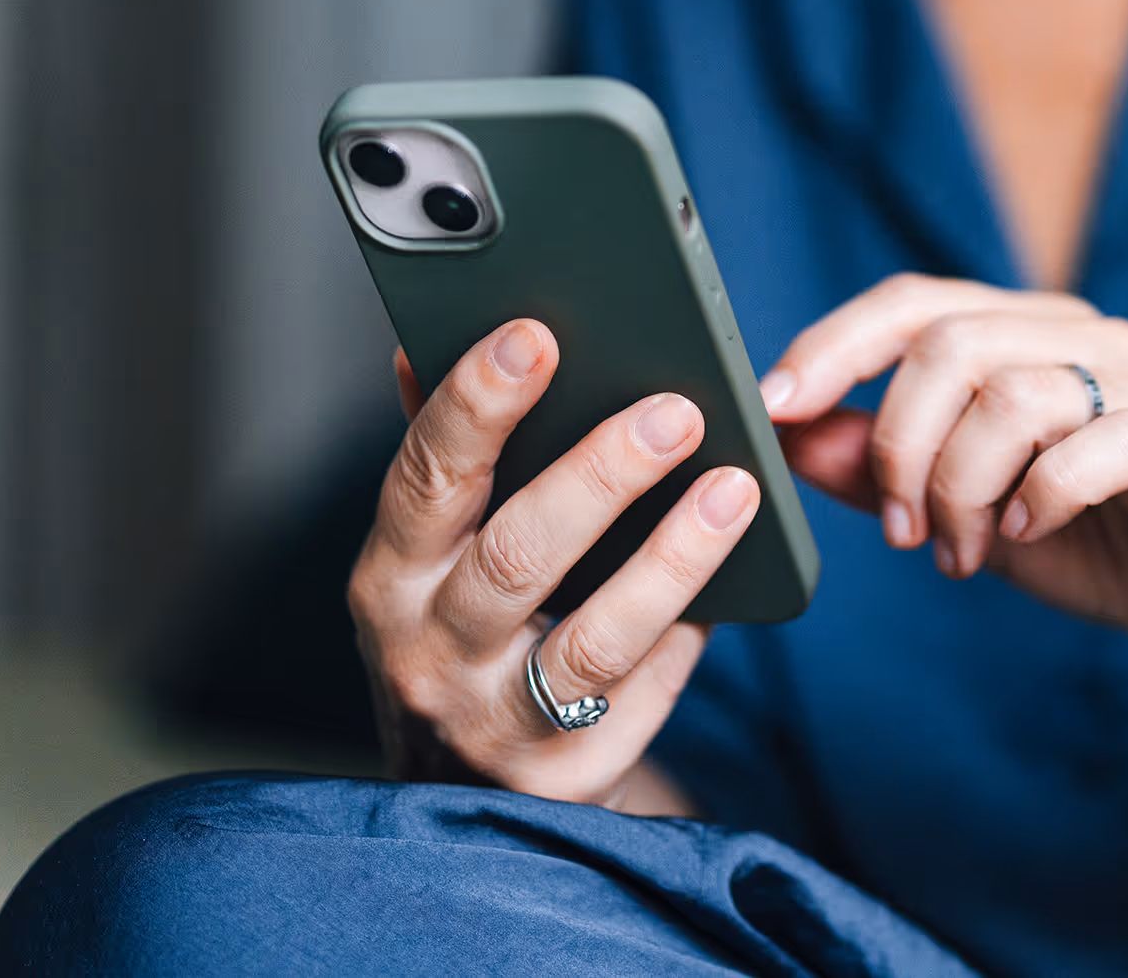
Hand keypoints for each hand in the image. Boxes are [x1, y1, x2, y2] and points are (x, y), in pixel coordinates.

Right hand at [346, 318, 758, 809]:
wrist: (471, 793)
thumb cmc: (460, 633)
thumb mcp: (428, 558)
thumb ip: (440, 457)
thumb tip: (419, 347)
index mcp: (391, 578)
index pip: (425, 478)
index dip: (475, 403)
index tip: (536, 334)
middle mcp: (430, 656)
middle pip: (518, 555)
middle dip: (601, 474)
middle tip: (677, 410)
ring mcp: (499, 727)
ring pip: (596, 637)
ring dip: (674, 557)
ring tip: (736, 488)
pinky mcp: (570, 781)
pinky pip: (644, 694)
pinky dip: (689, 631)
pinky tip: (734, 580)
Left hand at [760, 275, 1127, 683]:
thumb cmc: (1113, 545)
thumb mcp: (975, 511)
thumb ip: (889, 470)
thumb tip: (788, 436)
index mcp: (1028, 336)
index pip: (914, 302)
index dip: (833, 344)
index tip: (772, 407)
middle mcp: (1085, 337)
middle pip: (948, 342)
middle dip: (899, 446)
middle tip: (904, 534)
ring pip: (1011, 391)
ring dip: (961, 486)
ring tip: (963, 554)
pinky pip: (1096, 443)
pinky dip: (1040, 495)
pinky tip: (1027, 534)